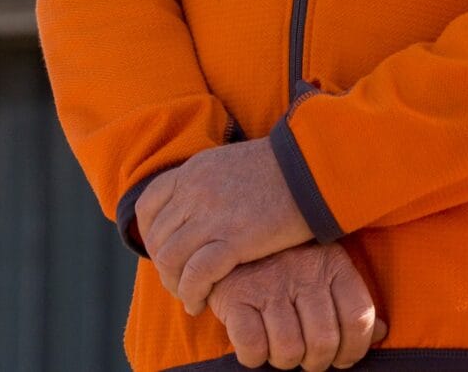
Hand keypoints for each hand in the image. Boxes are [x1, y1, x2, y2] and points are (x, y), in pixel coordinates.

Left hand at [136, 139, 312, 313]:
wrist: (317, 167)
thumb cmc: (287, 167)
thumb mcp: (235, 163)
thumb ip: (211, 183)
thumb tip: (201, 210)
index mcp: (194, 170)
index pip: (149, 205)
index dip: (150, 234)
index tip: (166, 251)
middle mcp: (194, 190)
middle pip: (158, 237)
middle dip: (165, 265)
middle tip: (181, 280)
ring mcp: (211, 215)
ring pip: (169, 259)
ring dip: (175, 283)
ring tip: (190, 295)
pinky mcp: (233, 239)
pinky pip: (195, 275)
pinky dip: (191, 294)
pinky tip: (199, 303)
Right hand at [210, 243, 385, 369]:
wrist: (234, 240)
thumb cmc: (287, 265)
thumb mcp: (325, 271)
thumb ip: (351, 302)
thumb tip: (381, 333)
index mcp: (333, 263)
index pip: (358, 317)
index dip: (355, 349)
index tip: (344, 358)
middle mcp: (303, 271)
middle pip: (324, 341)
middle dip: (318, 361)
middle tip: (309, 357)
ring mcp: (269, 283)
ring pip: (289, 350)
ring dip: (286, 361)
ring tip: (283, 349)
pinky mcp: (236, 297)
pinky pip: (253, 347)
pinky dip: (255, 357)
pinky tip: (258, 345)